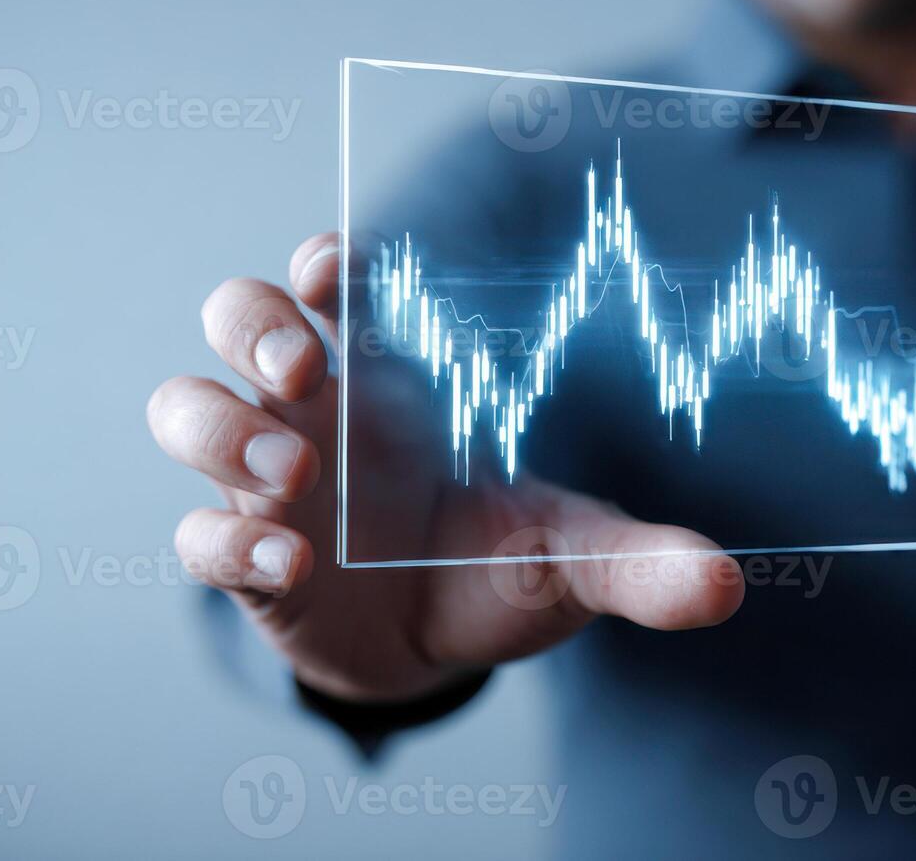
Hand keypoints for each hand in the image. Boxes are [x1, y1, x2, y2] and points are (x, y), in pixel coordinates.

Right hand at [146, 233, 744, 703]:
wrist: (440, 657)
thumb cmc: (498, 569)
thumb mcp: (575, 559)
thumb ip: (642, 564)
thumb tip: (731, 587)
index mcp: (393, 380)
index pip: (336, 284)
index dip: (324, 258)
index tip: (341, 264)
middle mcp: (317, 413)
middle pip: (234, 315)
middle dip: (251, 320)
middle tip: (304, 362)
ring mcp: (270, 484)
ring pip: (184, 409)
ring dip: (223, 428)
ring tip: (296, 477)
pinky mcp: (249, 562)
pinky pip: (196, 539)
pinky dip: (227, 546)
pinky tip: (291, 567)